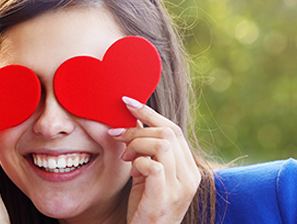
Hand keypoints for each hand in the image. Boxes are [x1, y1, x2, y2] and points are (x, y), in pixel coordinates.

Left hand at [111, 97, 200, 222]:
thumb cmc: (143, 206)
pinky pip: (153, 166)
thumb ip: (145, 150)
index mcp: (189, 168)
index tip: (126, 102)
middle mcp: (190, 176)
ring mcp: (180, 188)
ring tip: (125, 158)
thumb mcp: (145, 173)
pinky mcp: (165, 198)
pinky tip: (132, 172)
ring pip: (161, 145)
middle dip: (137, 130)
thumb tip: (133, 120)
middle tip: (117, 137)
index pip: (174, 129)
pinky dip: (138, 163)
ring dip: (136, 145)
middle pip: (168, 133)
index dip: (149, 112)